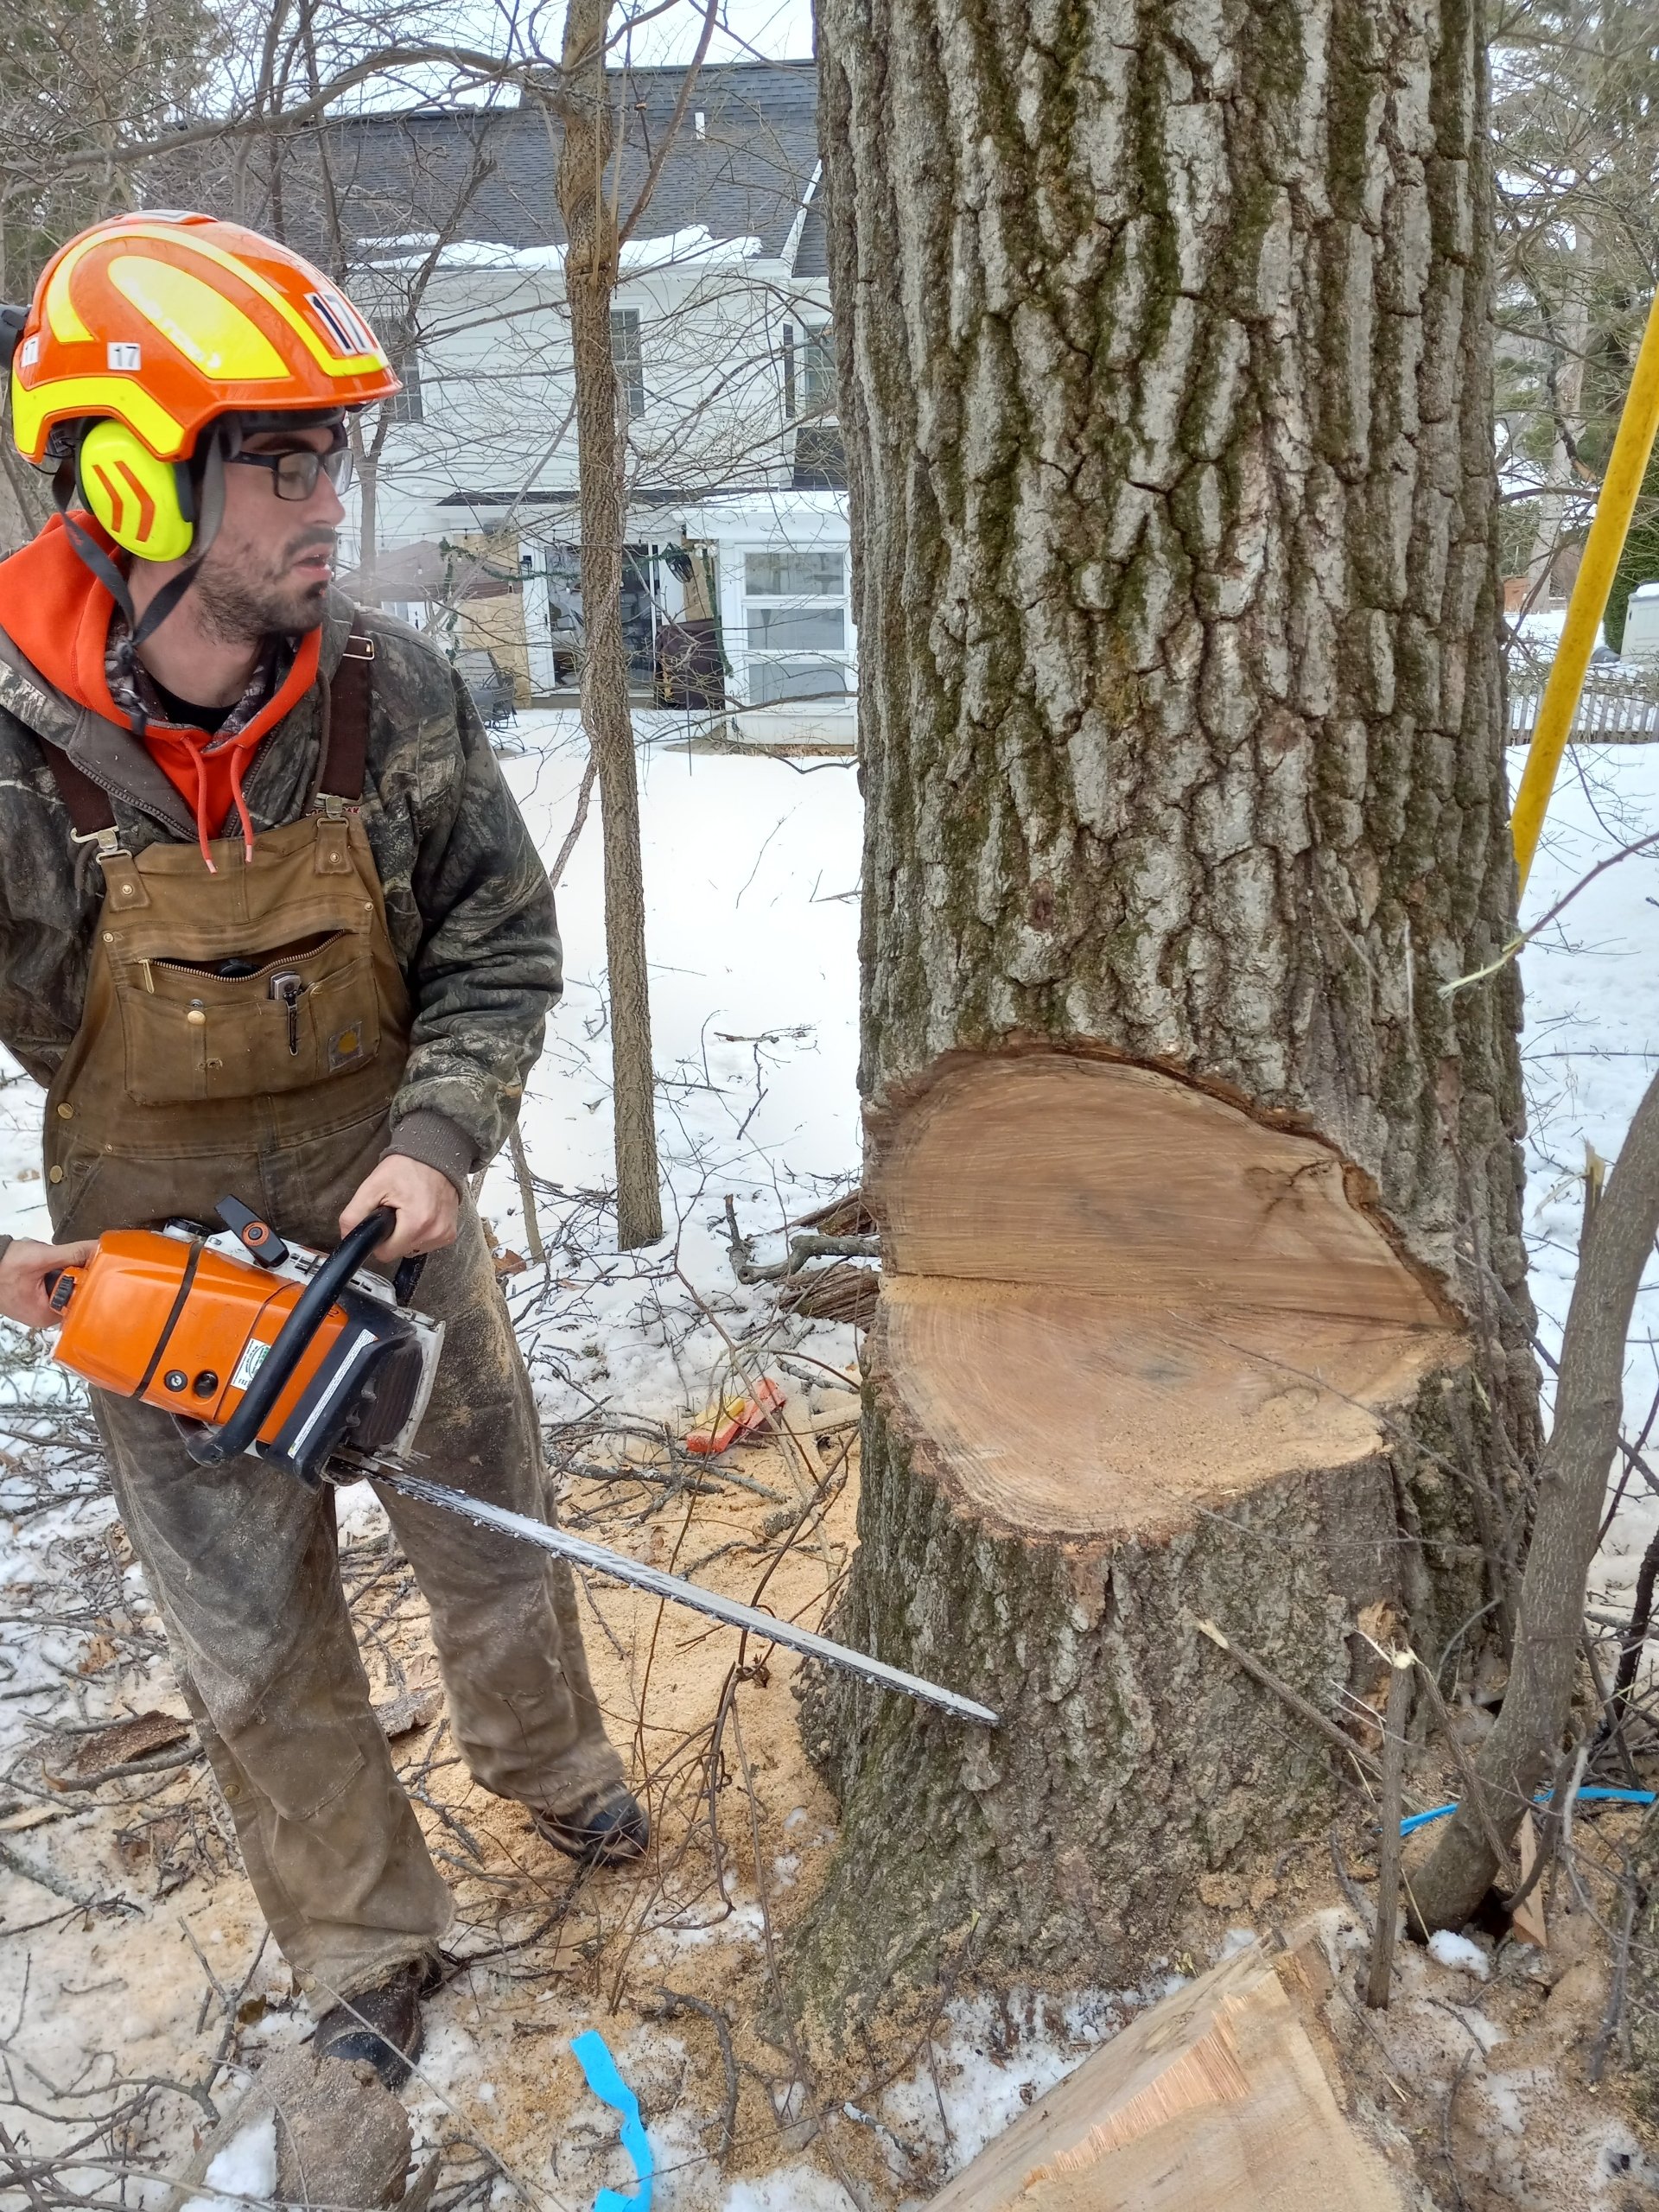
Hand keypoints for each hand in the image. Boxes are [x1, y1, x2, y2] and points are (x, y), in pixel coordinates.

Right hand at [0, 1237, 95, 1328]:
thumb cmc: (4, 1266)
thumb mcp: (43, 1257)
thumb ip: (73, 1253)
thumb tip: (97, 1249)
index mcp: (47, 1316)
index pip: (82, 1303)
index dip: (90, 1284)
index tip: (95, 1269)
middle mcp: (43, 1316)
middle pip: (75, 1296)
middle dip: (75, 1276)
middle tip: (70, 1262)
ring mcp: (37, 1307)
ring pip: (64, 1289)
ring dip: (64, 1273)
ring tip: (54, 1264)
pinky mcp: (33, 1298)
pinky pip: (52, 1286)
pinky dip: (54, 1274)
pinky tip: (47, 1266)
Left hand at [340, 1156, 459, 1261]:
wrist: (434, 1156)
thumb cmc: (406, 1168)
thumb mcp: (372, 1186)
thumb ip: (353, 1215)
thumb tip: (348, 1236)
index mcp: (417, 1224)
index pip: (385, 1254)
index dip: (378, 1238)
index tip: (382, 1220)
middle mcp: (435, 1232)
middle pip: (399, 1252)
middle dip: (393, 1235)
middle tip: (395, 1210)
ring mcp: (444, 1234)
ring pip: (412, 1249)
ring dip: (406, 1235)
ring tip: (409, 1210)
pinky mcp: (450, 1233)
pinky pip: (426, 1244)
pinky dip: (420, 1232)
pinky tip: (420, 1214)